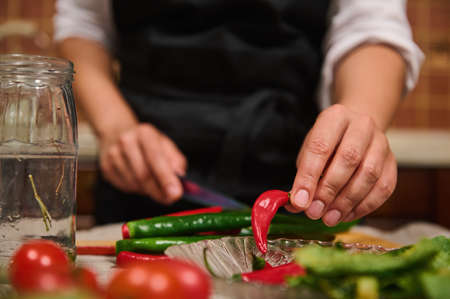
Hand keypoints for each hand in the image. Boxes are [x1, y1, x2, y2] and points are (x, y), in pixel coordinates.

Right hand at [99, 123, 186, 204]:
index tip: (175, 193)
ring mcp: (113, 154)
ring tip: (153, 184)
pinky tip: (139, 181)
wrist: (117, 132)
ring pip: (134, 183)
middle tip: (170, 199)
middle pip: (143, 174)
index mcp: (145, 133)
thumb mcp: (165, 144)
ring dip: (148, 190)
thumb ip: (176, 160)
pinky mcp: (106, 167)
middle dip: (159, 191)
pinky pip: (124, 186)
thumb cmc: (147, 142)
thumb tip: (179, 177)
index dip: (166, 178)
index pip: (156, 158)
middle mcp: (126, 141)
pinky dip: (136, 189)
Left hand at [286, 104, 396, 225]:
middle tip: (314, 212)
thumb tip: (295, 204)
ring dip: (346, 201)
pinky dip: (363, 206)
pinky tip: (345, 215)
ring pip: (369, 174)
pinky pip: (383, 187)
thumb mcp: (309, 153)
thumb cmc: (328, 144)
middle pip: (349, 158)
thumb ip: (302, 176)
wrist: (356, 131)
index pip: (320, 146)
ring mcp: (381, 142)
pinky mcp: (392, 162)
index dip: (308, 176)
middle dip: (329, 190)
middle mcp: (362, 125)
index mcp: (335, 117)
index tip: (300, 201)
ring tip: (328, 218)